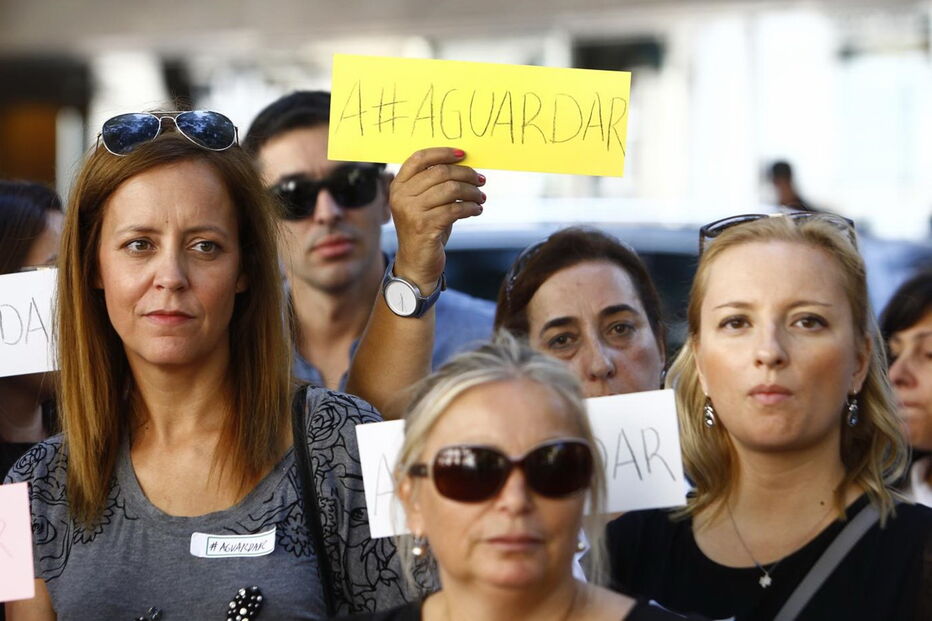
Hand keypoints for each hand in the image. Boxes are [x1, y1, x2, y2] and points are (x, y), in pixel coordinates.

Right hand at [389, 147, 485, 291]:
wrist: (416, 263)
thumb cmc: (424, 229)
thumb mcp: (424, 203)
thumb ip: (435, 185)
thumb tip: (465, 167)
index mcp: (398, 185)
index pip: (419, 158)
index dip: (442, 153)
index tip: (463, 155)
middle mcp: (401, 196)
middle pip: (440, 172)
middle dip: (465, 174)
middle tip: (481, 180)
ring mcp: (411, 211)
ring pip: (450, 190)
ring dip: (471, 192)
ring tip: (481, 197)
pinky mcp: (425, 226)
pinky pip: (455, 209)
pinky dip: (471, 207)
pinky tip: (476, 210)